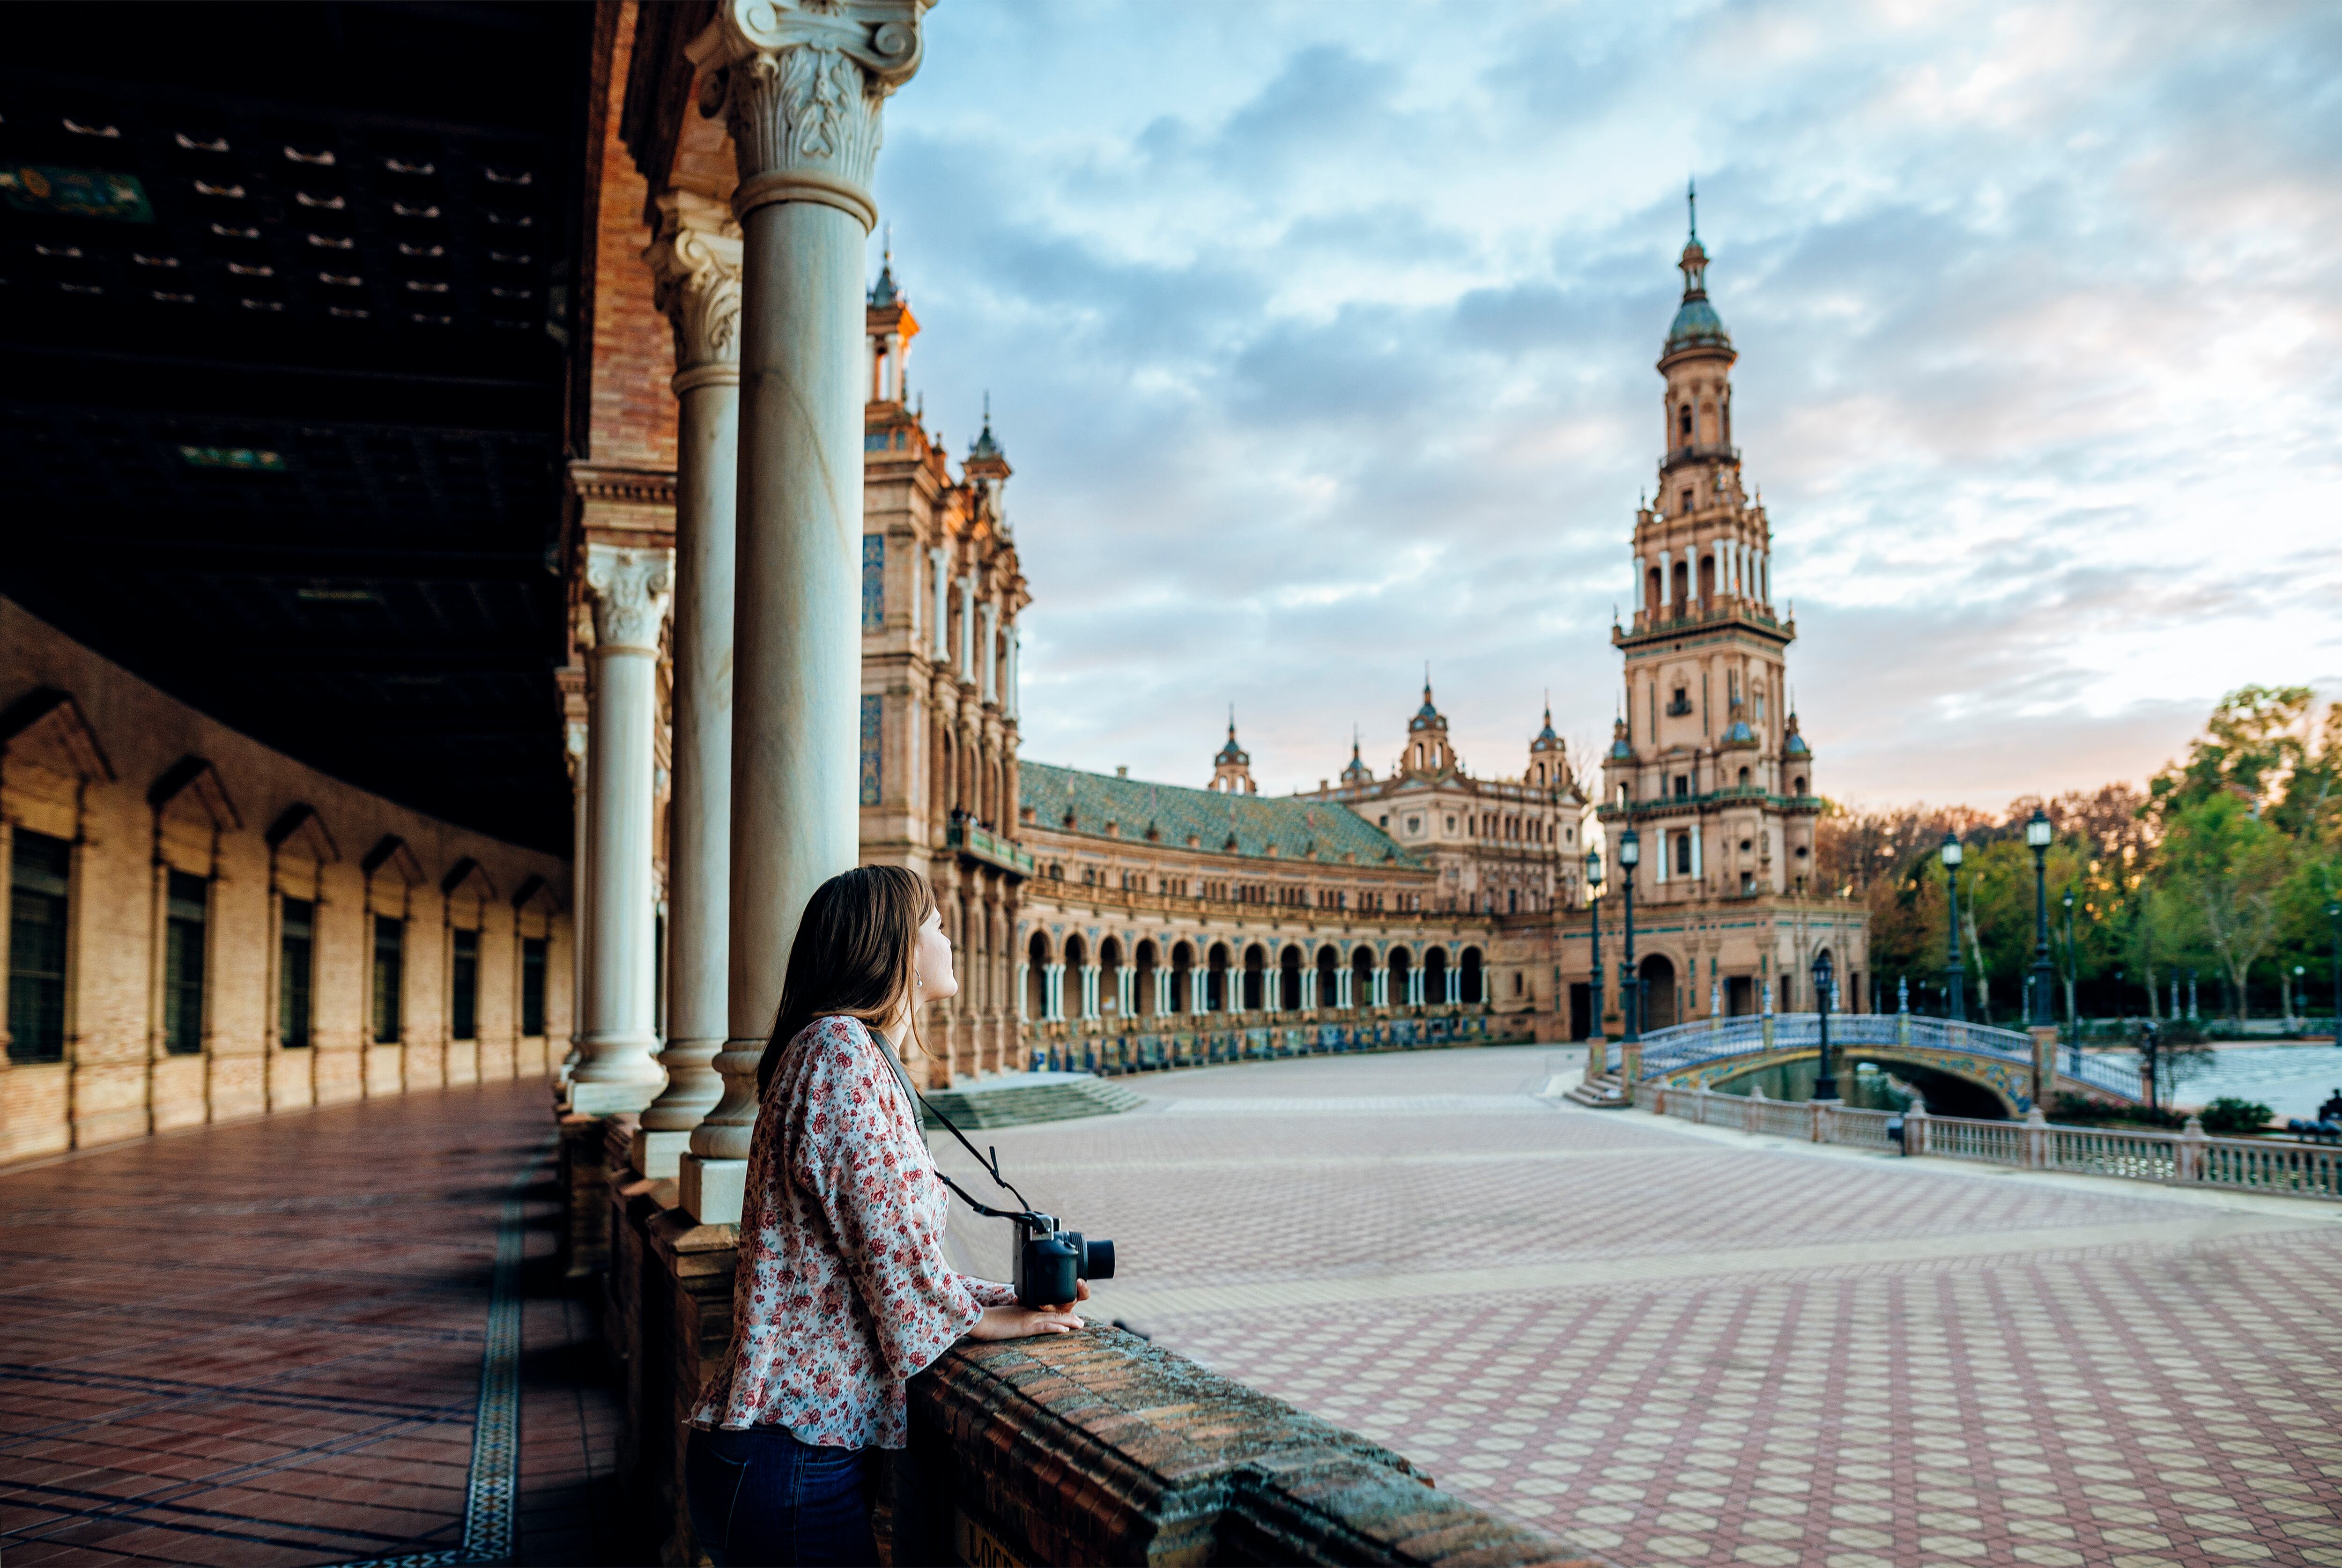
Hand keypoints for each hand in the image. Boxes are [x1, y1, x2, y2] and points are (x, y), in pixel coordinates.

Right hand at [966, 1303, 1084, 1339]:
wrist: (980, 1320)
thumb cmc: (989, 1322)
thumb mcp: (1005, 1320)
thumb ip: (1015, 1321)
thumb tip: (1018, 1325)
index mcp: (1026, 1311)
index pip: (1046, 1311)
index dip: (1059, 1315)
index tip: (1069, 1319)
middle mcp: (1029, 1312)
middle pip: (1054, 1313)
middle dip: (1069, 1317)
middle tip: (1081, 1323)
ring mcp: (1028, 1318)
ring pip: (1053, 1318)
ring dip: (1068, 1321)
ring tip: (1080, 1325)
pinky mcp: (1025, 1325)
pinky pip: (1044, 1326)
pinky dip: (1056, 1326)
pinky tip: (1065, 1329)